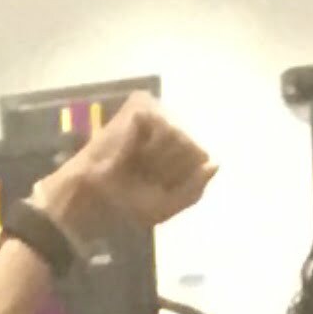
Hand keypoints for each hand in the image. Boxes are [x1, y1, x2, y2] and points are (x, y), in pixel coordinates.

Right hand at [40, 93, 216, 238]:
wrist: (97, 198)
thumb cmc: (128, 203)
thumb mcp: (168, 205)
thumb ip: (195, 189)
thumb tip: (215, 164)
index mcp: (176, 153)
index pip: (201, 160)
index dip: (181, 179)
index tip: (156, 186)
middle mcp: (169, 129)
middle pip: (194, 149)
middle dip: (170, 170)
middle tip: (143, 174)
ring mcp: (155, 116)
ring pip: (181, 138)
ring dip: (158, 160)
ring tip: (136, 162)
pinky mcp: (141, 108)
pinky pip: (165, 128)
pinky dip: (149, 146)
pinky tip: (133, 149)